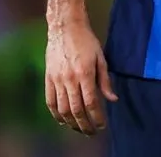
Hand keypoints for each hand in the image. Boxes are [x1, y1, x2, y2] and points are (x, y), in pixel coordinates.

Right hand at [45, 19, 117, 134]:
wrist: (65, 27)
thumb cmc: (86, 41)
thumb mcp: (101, 58)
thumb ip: (105, 80)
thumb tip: (112, 99)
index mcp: (85, 73)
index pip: (91, 103)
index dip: (96, 117)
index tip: (102, 126)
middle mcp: (69, 79)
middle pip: (76, 109)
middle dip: (84, 124)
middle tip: (91, 132)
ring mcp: (56, 79)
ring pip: (62, 108)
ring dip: (70, 122)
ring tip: (78, 128)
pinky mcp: (48, 78)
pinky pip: (50, 101)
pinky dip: (55, 113)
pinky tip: (62, 120)